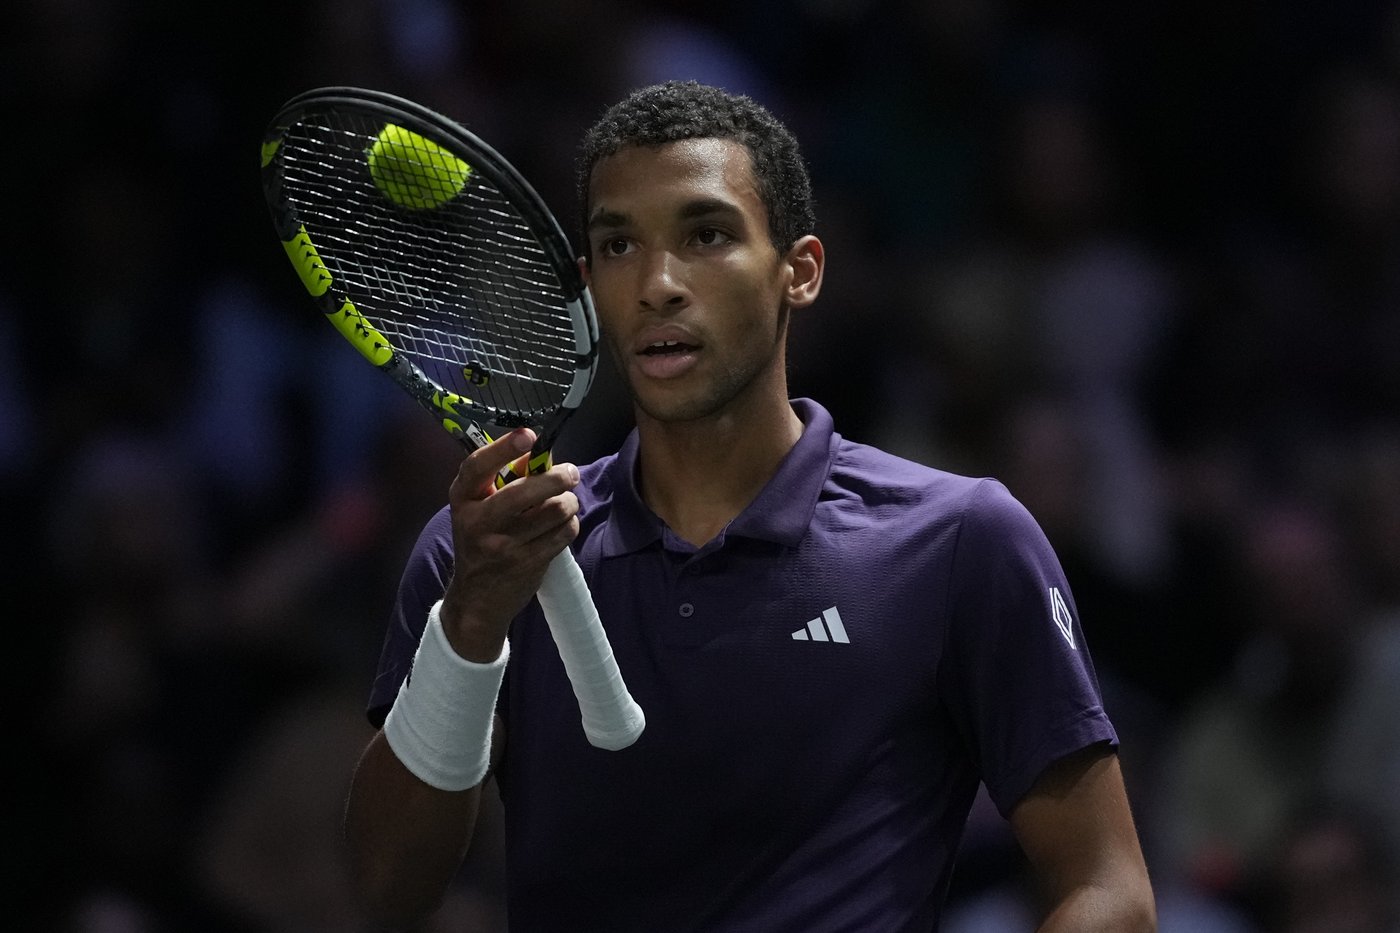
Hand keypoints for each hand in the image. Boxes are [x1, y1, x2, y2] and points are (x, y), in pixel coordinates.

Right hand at [439, 429, 580, 660]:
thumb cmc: (481, 543)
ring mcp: (504, 546)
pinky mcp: (527, 563)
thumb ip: (505, 479)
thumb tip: (539, 453)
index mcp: (463, 500)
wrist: (476, 599)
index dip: (503, 448)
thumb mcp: (480, 509)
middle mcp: (478, 522)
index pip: (477, 467)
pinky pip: (564, 532)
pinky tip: (563, 524)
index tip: (528, 436)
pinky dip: (570, 524)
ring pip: (554, 510)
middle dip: (558, 477)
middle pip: (526, 490)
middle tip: (571, 473)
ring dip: (570, 502)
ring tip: (567, 503)